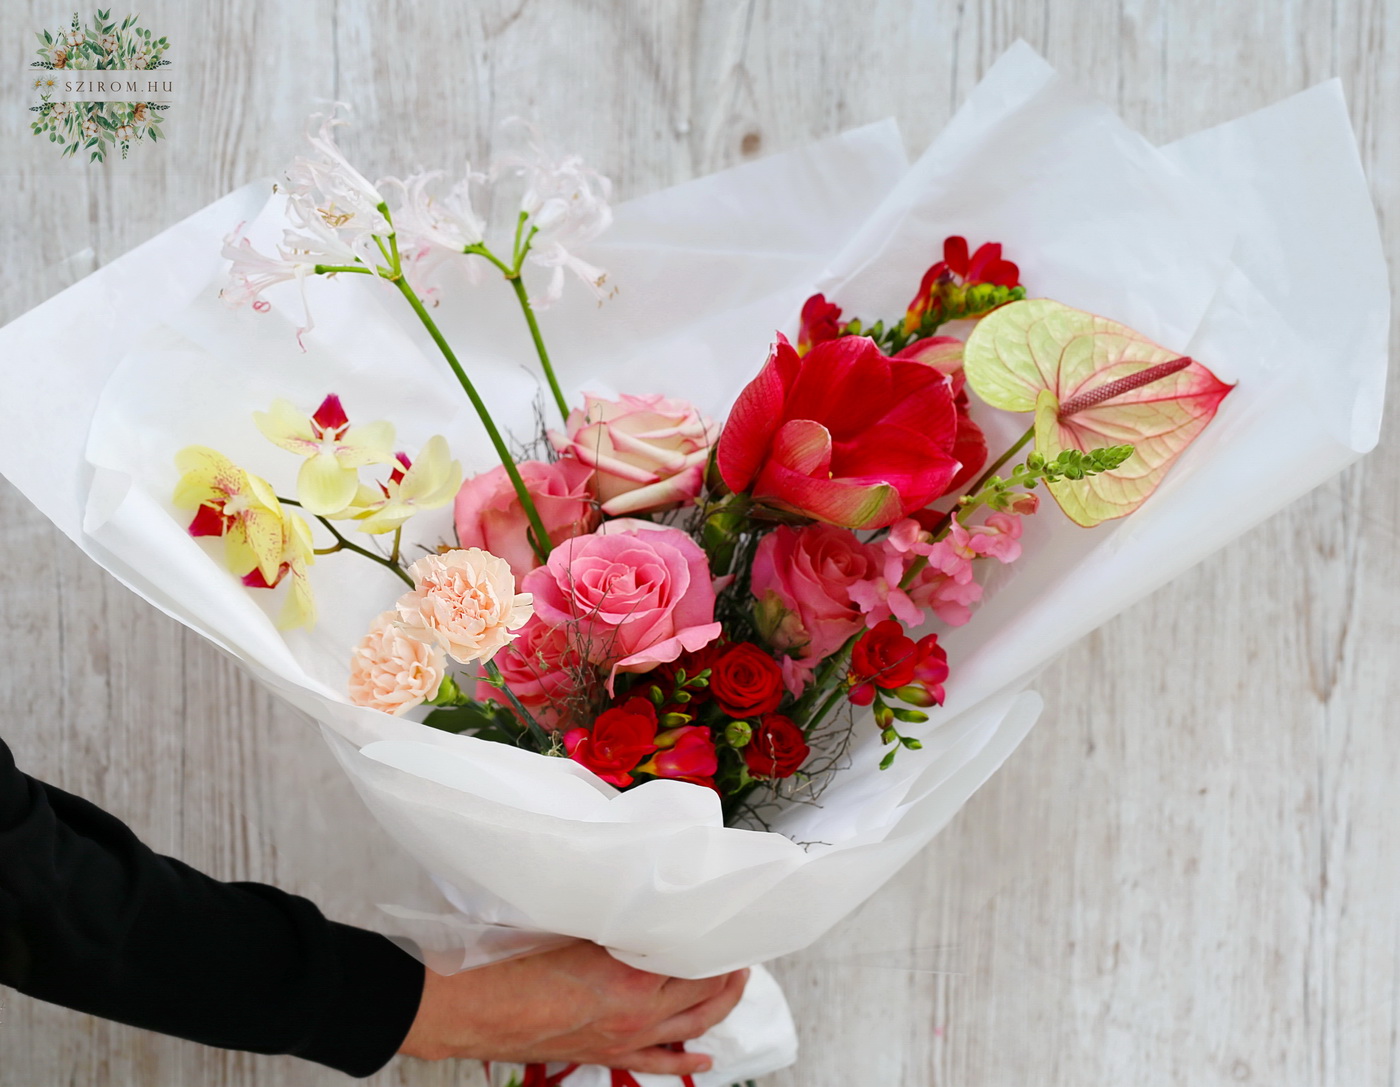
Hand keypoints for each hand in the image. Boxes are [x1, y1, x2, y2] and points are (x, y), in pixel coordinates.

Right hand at [397, 941, 748, 1075]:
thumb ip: (615, 918)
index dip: (718, 944)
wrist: (477, 1009)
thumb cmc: (515, 964)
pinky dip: (685, 1062)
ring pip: (690, 1028)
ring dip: (717, 1008)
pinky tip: (703, 1060)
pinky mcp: (607, 1055)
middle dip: (728, 975)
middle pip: (703, 995)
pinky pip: (658, 1062)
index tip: (729, 924)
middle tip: (739, 953)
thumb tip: (639, 900)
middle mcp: (638, 1014)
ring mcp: (625, 1039)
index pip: (696, 961)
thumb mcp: (575, 924)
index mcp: (634, 978)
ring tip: (734, 987)